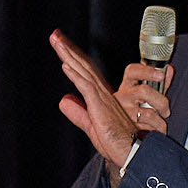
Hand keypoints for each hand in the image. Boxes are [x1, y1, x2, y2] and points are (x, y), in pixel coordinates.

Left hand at [50, 30, 141, 171]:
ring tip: (56, 41)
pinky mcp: (101, 107)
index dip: (71, 57)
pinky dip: (76, 76)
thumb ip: (77, 113)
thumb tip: (63, 100)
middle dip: (67, 49)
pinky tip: (66, 65)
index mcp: (99, 95)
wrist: (133, 152)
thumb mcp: (91, 124)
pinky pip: (87, 88)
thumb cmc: (117, 141)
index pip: (83, 71)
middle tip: (54, 34)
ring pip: (83, 71)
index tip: (60, 43)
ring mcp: (102, 98)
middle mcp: (102, 92)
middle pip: (82, 65)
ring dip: (68, 55)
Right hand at [115, 60, 170, 135]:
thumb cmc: (133, 110)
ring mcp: (123, 112)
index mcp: (126, 86)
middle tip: (165, 109)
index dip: (147, 71)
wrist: (117, 133)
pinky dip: (157, 129)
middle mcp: (122, 97)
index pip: (132, 71)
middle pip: (143, 91)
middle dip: (161, 101)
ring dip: (160, 119)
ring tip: (161, 123)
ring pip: (148, 113)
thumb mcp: (143, 95)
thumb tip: (169, 70)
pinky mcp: (127, 127)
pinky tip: (156, 130)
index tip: (161, 75)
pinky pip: (148, 127)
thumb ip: (157, 83)